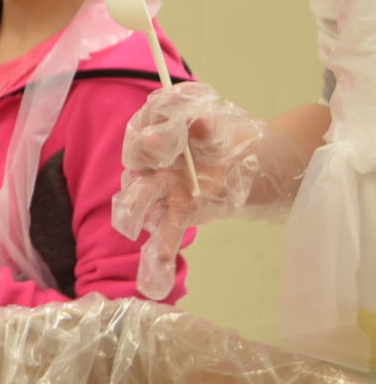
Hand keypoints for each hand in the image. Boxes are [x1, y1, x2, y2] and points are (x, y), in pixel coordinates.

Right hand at [112, 82, 307, 298]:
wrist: (255, 167)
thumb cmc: (233, 142)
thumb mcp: (223, 129)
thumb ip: (206, 126)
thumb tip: (194, 121)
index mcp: (166, 132)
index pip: (145, 125)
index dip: (147, 129)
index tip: (156, 135)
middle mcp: (157, 160)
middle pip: (137, 159)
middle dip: (138, 159)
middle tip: (145, 160)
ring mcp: (164, 188)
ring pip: (140, 197)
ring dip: (133, 210)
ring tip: (129, 225)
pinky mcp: (179, 212)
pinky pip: (165, 228)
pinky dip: (162, 246)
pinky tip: (160, 261)